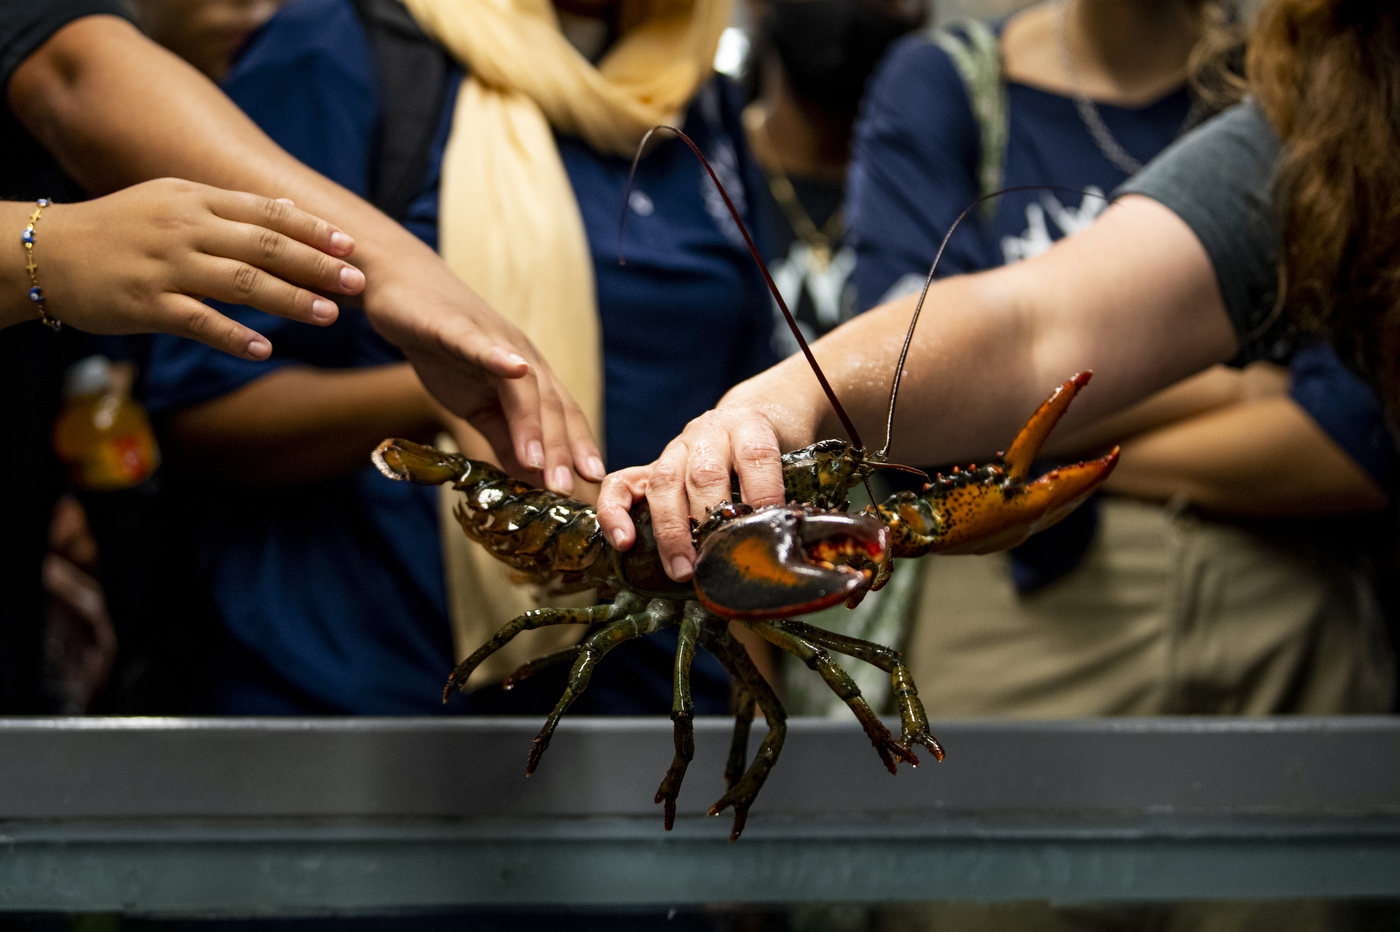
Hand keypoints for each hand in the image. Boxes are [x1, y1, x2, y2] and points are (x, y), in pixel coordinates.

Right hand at [22, 179, 363, 356]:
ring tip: (329, 315)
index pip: (266, 213)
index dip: (312, 229)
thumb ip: (230, 210)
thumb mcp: (173, 202)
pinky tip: (265, 349)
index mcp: (196, 200)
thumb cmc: (121, 229)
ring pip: (240, 283)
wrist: (48, 251)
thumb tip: (289, 211)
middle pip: (264, 246)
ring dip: (289, 300)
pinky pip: (198, 322)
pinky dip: (234, 336)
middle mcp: (186, 229)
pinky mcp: (146, 304)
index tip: (350, 245)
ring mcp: (166, 267)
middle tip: (357, 282)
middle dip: (315, 265)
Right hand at [356, 248, 605, 493]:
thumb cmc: (444, 352)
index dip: (579, 448)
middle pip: (550, 406)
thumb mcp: (477, 407)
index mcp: (530, 379)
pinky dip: (500, 358)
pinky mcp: (457, 329)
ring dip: (533, 424)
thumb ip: (506, 441)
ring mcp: (493, 341)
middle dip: (560, 450)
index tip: (594, 483)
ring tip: (538, 463)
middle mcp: (522, 358)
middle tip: (564, 490)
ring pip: (523, 385)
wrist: (403, 292)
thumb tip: (533, 482)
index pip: (563, 417)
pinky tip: (514, 369)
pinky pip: (482, 346)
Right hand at [597, 405, 787, 580]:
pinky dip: (616, 512)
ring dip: (671, 530)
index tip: (769, 526)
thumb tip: (797, 544)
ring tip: (681, 569)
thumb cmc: (772, 450)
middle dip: (710, 521)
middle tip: (717, 562)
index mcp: (748, 425)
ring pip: (664, 483)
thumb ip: (789, 493)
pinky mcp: (649, 466)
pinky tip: (623, 541)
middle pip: (705, 473)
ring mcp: (674, 448)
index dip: (763, 490)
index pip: (756, 456)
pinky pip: (621, 484)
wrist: (747, 417)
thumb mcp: (792, 460)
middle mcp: (707, 433)